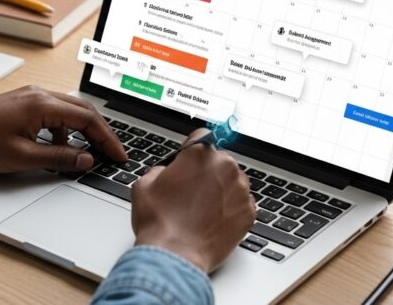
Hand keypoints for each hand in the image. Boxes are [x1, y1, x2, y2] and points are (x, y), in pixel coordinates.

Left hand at [0, 85, 128, 172]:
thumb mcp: (23, 157)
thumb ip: (59, 157)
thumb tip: (86, 159)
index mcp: (42, 104)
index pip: (87, 119)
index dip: (107, 139)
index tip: (118, 155)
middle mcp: (39, 94)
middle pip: (83, 110)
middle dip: (100, 133)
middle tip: (112, 153)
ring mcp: (31, 96)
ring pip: (69, 110)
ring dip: (82, 130)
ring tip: (87, 153)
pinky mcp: (23, 102)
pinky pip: (54, 112)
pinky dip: (63, 129)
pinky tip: (59, 147)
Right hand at [130, 128, 255, 272]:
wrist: (175, 256)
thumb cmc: (159, 221)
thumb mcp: (144, 184)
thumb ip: (160, 169)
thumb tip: (168, 172)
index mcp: (199, 152)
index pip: (201, 136)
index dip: (192, 150)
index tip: (189, 161)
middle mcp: (225, 166)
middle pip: (219, 160)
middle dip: (207, 173)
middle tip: (191, 193)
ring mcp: (240, 190)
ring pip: (232, 181)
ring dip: (221, 190)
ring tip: (202, 210)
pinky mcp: (249, 212)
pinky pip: (241, 203)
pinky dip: (230, 209)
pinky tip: (213, 220)